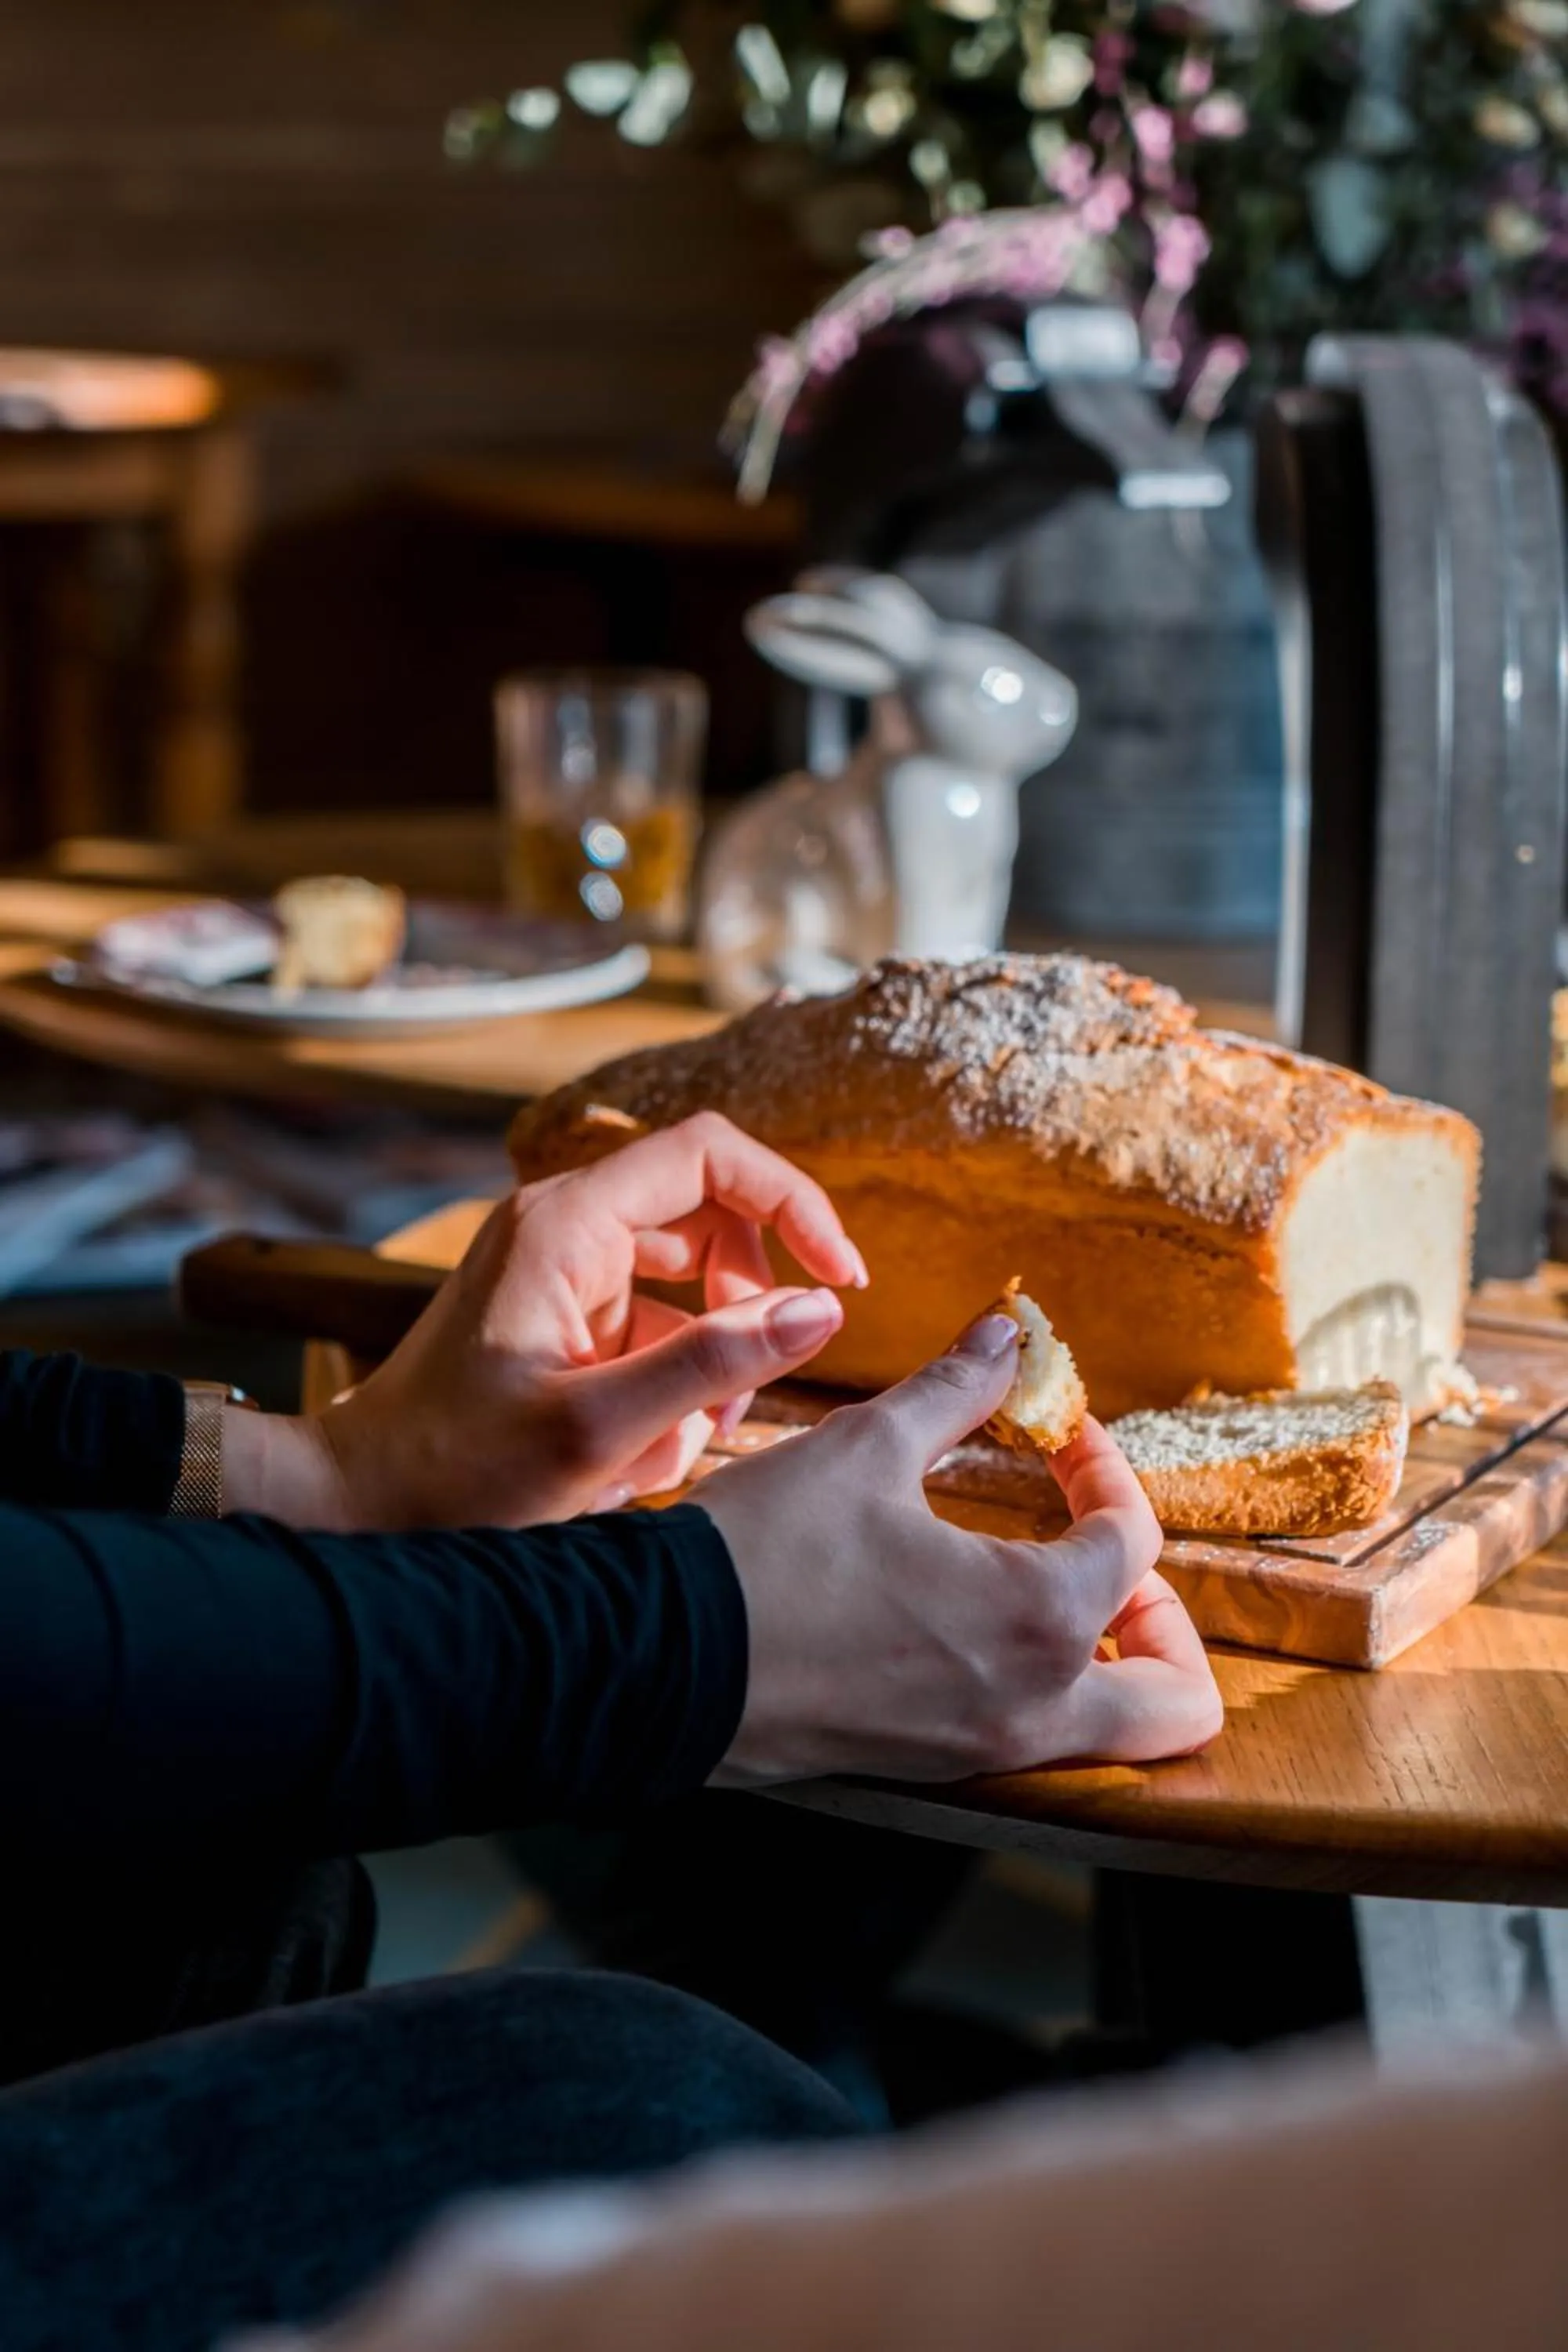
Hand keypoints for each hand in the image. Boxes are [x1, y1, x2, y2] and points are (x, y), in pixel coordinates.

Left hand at [224, 1113, 864, 1532]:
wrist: (358, 1507)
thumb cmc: (456, 1472)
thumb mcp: (600, 1427)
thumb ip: (715, 1363)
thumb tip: (823, 1311)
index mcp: (568, 1223)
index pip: (712, 1155)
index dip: (793, 1203)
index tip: (842, 1279)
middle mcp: (565, 1227)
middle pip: (710, 1220)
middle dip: (747, 1307)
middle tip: (749, 1391)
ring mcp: (562, 1271)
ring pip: (688, 1285)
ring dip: (707, 1361)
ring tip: (677, 1444)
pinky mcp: (562, 1317)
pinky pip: (651, 1329)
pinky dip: (667, 1388)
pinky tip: (636, 1460)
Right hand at [700, 1311, 1222, 1781]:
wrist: (652, 1661)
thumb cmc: (764, 1552)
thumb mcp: (866, 1446)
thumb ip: (957, 1389)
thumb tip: (1010, 1333)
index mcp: (1040, 1617)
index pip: (1132, 1540)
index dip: (1104, 1467)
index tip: (1053, 1429)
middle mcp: (1031, 1703)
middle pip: (1178, 1701)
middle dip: (1166, 1621)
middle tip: (1101, 1550)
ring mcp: (979, 1750)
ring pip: (1109, 1733)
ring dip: (1107, 1658)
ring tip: (1042, 1579)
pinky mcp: (926, 1765)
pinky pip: (1028, 1740)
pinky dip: (1034, 1681)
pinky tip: (966, 1613)